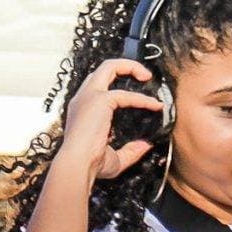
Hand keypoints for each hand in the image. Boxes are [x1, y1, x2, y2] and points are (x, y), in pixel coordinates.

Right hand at [55, 58, 162, 186]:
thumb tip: (145, 146)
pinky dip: (142, 99)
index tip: (135, 93)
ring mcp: (89, 97)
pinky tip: (154, 106)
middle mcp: (82, 99)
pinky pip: (126, 94)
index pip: (98, 85)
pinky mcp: (99, 101)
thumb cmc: (88, 164)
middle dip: (125, 66)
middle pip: (102, 69)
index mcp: (82, 109)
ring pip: (109, 67)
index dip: (117, 84)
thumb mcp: (113, 159)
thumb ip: (129, 151)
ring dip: (131, 67)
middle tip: (145, 77)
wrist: (77, 165)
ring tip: (148, 77)